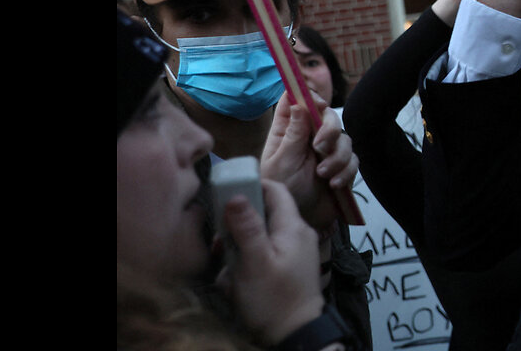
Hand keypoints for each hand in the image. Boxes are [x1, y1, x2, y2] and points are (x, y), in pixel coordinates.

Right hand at [219, 179, 324, 345]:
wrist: (295, 335)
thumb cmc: (274, 299)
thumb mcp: (255, 262)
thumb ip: (247, 228)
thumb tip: (236, 195)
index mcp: (293, 226)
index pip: (275, 190)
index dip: (253, 186)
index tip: (228, 193)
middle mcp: (299, 234)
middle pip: (267, 212)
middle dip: (241, 222)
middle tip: (221, 238)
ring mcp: (296, 251)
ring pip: (263, 233)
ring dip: (242, 243)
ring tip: (226, 259)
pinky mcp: (291, 266)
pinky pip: (266, 252)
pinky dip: (250, 258)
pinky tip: (238, 276)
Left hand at [260, 91, 358, 230]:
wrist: (298, 221)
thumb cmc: (281, 192)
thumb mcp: (281, 162)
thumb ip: (293, 134)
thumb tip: (299, 104)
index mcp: (288, 131)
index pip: (298, 100)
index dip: (309, 96)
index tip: (316, 104)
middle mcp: (308, 137)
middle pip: (328, 116)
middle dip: (330, 129)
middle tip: (321, 147)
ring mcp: (326, 152)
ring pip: (345, 138)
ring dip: (337, 156)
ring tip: (323, 175)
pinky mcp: (341, 167)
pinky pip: (353, 160)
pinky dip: (346, 171)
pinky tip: (334, 185)